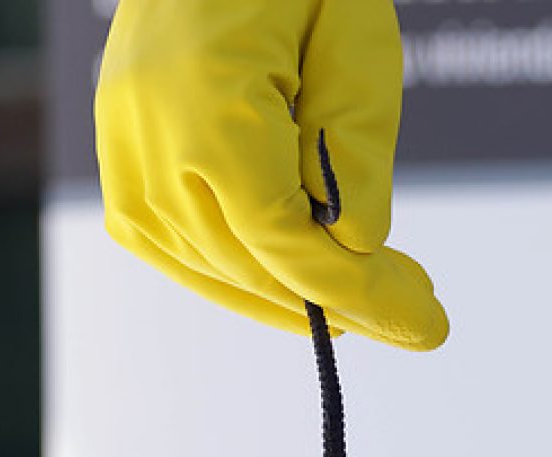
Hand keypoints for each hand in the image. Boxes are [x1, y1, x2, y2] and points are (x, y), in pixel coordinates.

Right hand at [94, 0, 448, 350]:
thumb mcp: (353, 34)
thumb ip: (356, 145)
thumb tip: (354, 246)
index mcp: (205, 112)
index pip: (289, 244)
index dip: (361, 295)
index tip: (426, 326)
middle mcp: (149, 154)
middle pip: (260, 271)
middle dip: (347, 302)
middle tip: (415, 312)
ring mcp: (126, 173)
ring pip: (227, 275)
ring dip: (302, 297)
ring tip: (372, 297)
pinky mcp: (124, 185)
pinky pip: (193, 260)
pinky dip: (252, 280)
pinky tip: (300, 286)